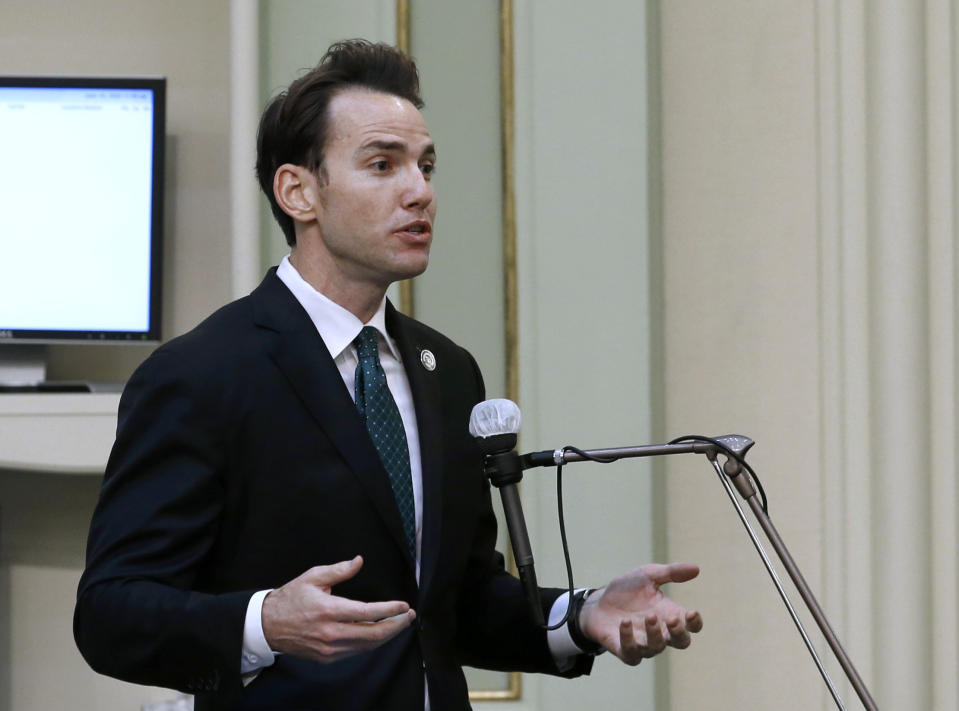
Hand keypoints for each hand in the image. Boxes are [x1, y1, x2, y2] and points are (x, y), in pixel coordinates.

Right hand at [261, 555, 414, 662]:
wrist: (268, 625)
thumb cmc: (291, 598)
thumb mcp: (313, 577)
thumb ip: (339, 570)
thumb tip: (359, 561)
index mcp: (329, 610)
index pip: (368, 613)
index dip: (390, 610)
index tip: (404, 606)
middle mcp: (331, 633)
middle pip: (373, 634)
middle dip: (396, 626)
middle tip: (409, 616)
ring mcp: (329, 649)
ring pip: (367, 646)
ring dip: (387, 635)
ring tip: (400, 623)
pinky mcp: (327, 658)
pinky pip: (356, 651)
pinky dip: (371, 642)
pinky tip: (380, 632)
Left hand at [578, 563, 701, 664]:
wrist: (598, 602)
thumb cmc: (627, 590)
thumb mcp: (648, 575)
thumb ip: (671, 572)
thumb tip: (696, 568)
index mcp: (670, 614)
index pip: (691, 626)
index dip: (695, 623)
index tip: (692, 613)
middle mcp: (660, 632)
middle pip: (681, 642)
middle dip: (679, 633)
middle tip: (671, 619)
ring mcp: (643, 644)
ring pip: (657, 648)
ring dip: (654, 634)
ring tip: (649, 617)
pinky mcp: (624, 650)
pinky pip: (632, 654)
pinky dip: (629, 639)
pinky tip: (625, 622)